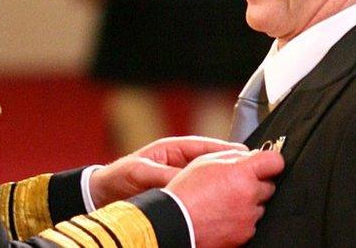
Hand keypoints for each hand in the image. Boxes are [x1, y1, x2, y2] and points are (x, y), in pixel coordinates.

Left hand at [89, 136, 246, 207]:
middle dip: (232, 168)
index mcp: (174, 150)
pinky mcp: (179, 195)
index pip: (207, 146)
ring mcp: (182, 178)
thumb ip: (162, 175)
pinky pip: (201, 196)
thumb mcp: (140, 172)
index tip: (246, 156)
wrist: (102, 194)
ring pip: (211, 180)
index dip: (228, 151)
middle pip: (214, 163)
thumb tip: (184, 182)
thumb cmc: (118, 176)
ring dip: (225, 185)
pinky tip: (224, 209)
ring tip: (245, 192)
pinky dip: (213, 200)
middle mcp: (181, 163)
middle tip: (253, 175)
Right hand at [166, 149, 283, 247]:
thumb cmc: (186, 192)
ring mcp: (249, 218)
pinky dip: (241, 220)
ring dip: (248, 203)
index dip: (270, 161)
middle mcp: (250, 196)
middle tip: (233, 185)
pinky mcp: (246, 235)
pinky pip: (251, 224)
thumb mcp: (205, 162)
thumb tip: (250, 155)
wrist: (176, 223)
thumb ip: (232, 155)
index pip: (275, 162)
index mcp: (241, 173)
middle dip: (255, 184)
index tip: (266, 164)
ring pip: (259, 206)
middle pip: (269, 186)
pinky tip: (222, 216)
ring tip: (223, 203)